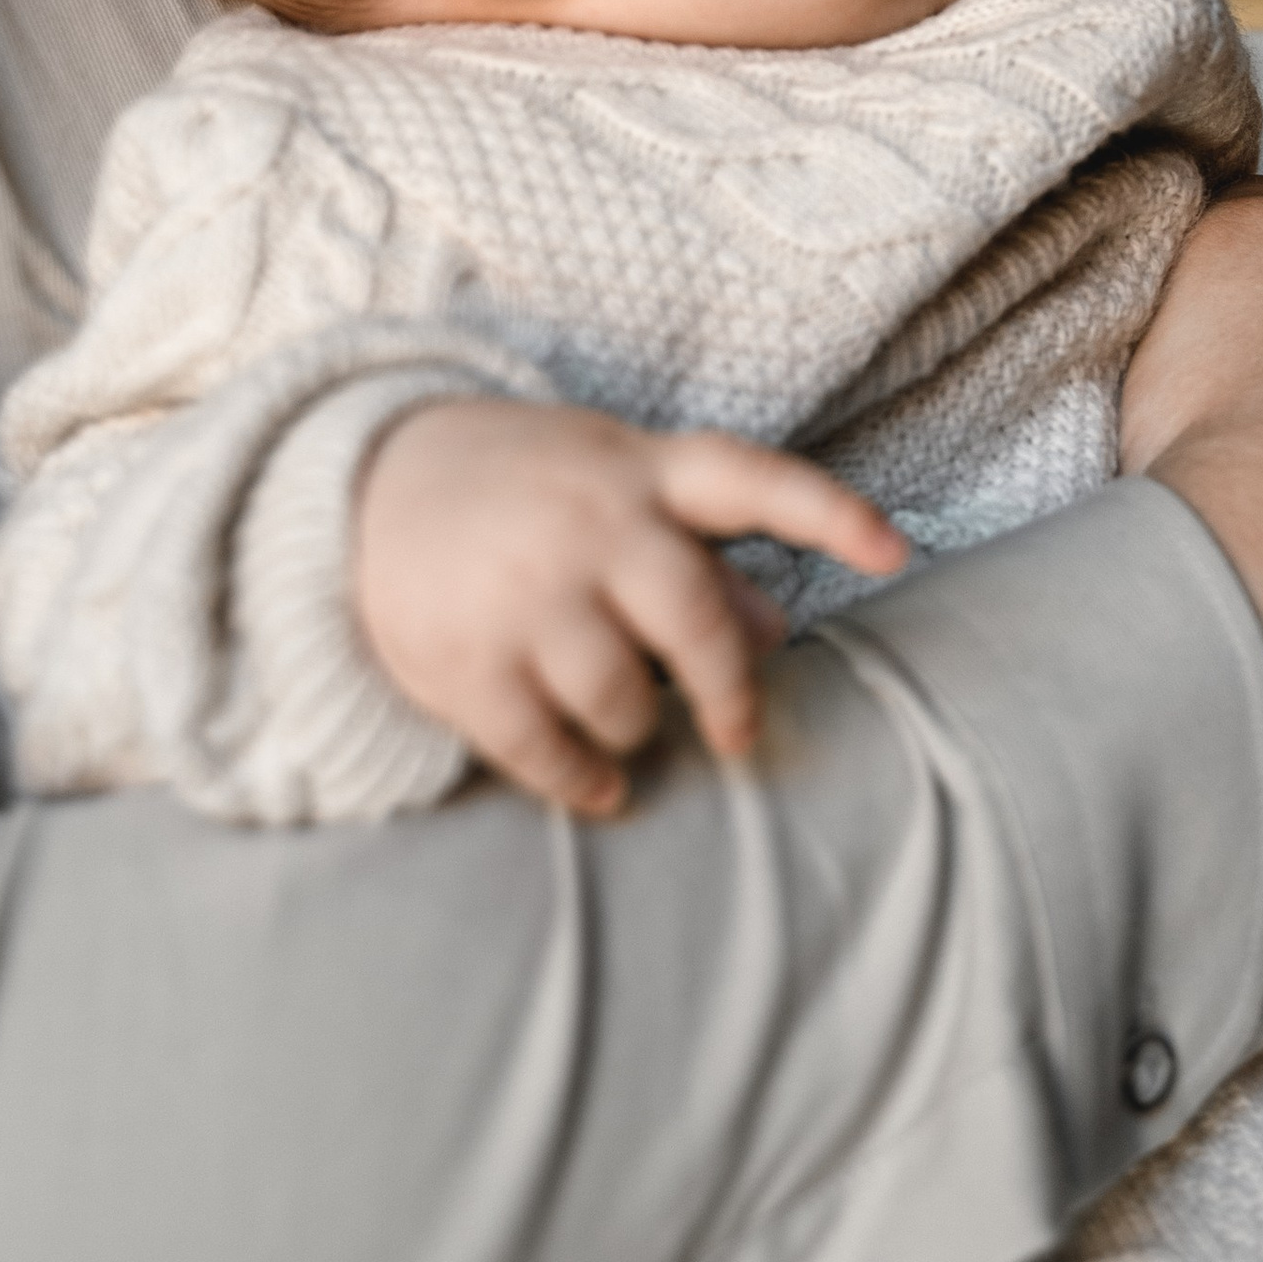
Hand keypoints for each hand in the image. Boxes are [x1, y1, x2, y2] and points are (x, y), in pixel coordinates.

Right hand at [354, 398, 906, 818]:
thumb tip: (778, 630)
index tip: (898, 552)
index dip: (832, 516)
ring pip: (623, 699)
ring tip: (634, 733)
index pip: (755, 482)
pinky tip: (601, 789)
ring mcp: (524, 592)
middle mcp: (590, 525)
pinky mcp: (463, 657)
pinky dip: (583, 782)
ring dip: (639, 732)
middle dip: (727, 694)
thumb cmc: (530, 490)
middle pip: (695, 626)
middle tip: (736, 734)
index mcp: (640, 472)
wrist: (365, 482)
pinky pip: (545, 749)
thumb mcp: (616, 489)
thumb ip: (701, 551)